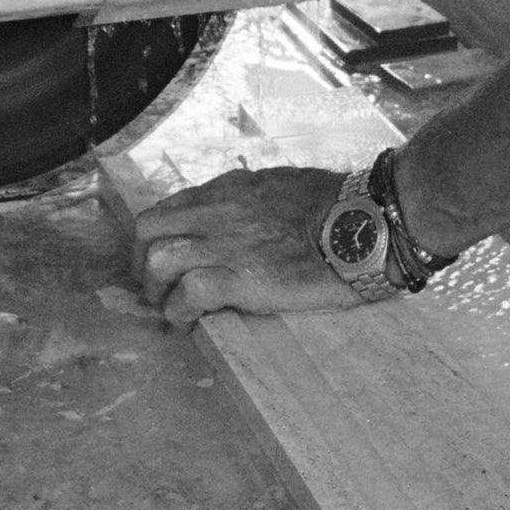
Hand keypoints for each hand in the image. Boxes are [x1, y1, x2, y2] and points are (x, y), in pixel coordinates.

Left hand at [130, 165, 362, 327]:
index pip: (170, 208)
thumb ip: (257, 199)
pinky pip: (186, 295)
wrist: (366, 222)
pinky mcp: (239, 278)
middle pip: (147, 229)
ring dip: (157, 290)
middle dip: (143, 263)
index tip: (169, 261)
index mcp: (229, 190)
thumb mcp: (286, 186)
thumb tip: (253, 215)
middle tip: (160, 288)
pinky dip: (180, 312)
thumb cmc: (341, 205)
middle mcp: (217, 212)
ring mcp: (225, 244)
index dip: (160, 238)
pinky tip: (191, 323)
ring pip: (157, 260)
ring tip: (173, 309)